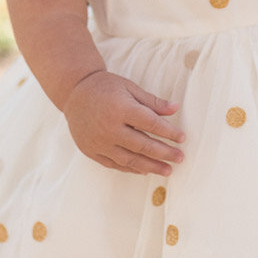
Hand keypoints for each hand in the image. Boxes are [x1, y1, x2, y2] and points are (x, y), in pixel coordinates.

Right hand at [63, 70, 184, 175]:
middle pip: (143, 145)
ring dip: (151, 166)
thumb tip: (176, 109)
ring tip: (167, 170)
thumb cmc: (105, 87)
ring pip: (130, 160)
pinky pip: (115, 164)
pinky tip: (145, 170)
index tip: (183, 138)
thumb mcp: (130, 88)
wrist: (74, 93)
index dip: (169, 132)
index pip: (151, 124)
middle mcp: (109, 128)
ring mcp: (99, 142)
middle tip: (180, 158)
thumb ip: (152, 102)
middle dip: (164, 153)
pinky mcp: (91, 151)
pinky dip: (131, 169)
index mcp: (121, 108)